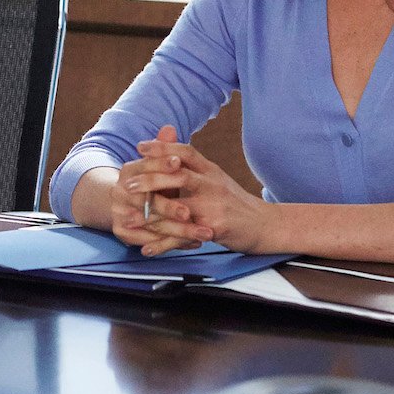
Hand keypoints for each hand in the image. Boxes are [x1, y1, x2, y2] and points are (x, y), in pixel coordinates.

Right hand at [101, 125, 197, 254]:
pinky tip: (191, 243)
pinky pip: (148, 241)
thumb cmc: (151, 182)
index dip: (161, 165)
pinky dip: (170, 244)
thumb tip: (170, 127)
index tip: (180, 165)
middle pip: (147, 201)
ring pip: (151, 224)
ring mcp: (119, 212)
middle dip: (170, 207)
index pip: (145, 167)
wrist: (124, 203)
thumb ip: (164, 148)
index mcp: (128, 170)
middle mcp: (119, 191)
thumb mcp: (157, 165)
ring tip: (203, 234)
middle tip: (190, 213)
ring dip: (177, 231)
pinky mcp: (122, 232)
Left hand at [124, 129, 273, 255]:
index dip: (162, 147)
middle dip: (151, 179)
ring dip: (150, 214)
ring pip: (178, 208)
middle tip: (129, 184)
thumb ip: (193, 164)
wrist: (265, 224)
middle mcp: (212, 184)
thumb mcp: (216, 178)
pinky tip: (147, 248)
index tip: (140, 147)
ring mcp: (214, 207)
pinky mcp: (214, 229)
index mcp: (210, 170)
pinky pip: (183, 238)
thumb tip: (171, 146)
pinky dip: (163, 244)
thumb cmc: (234, 202)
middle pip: (179, 175)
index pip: (185, 151)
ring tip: (128, 218)